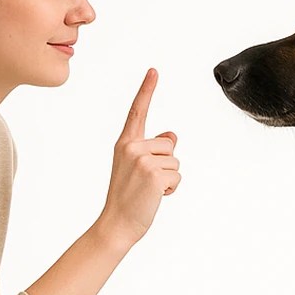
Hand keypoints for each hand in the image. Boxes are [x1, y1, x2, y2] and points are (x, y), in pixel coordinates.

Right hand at [96, 68, 180, 247]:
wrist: (117, 223)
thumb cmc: (128, 196)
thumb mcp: (136, 167)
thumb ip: (153, 149)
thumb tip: (172, 135)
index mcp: (125, 142)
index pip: (138, 111)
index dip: (147, 90)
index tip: (154, 70)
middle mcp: (132, 147)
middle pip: (169, 145)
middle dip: (165, 164)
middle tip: (145, 183)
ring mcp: (142, 160)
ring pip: (175, 161)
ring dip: (168, 178)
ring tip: (148, 190)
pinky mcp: (154, 175)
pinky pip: (177, 176)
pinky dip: (171, 189)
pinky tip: (155, 197)